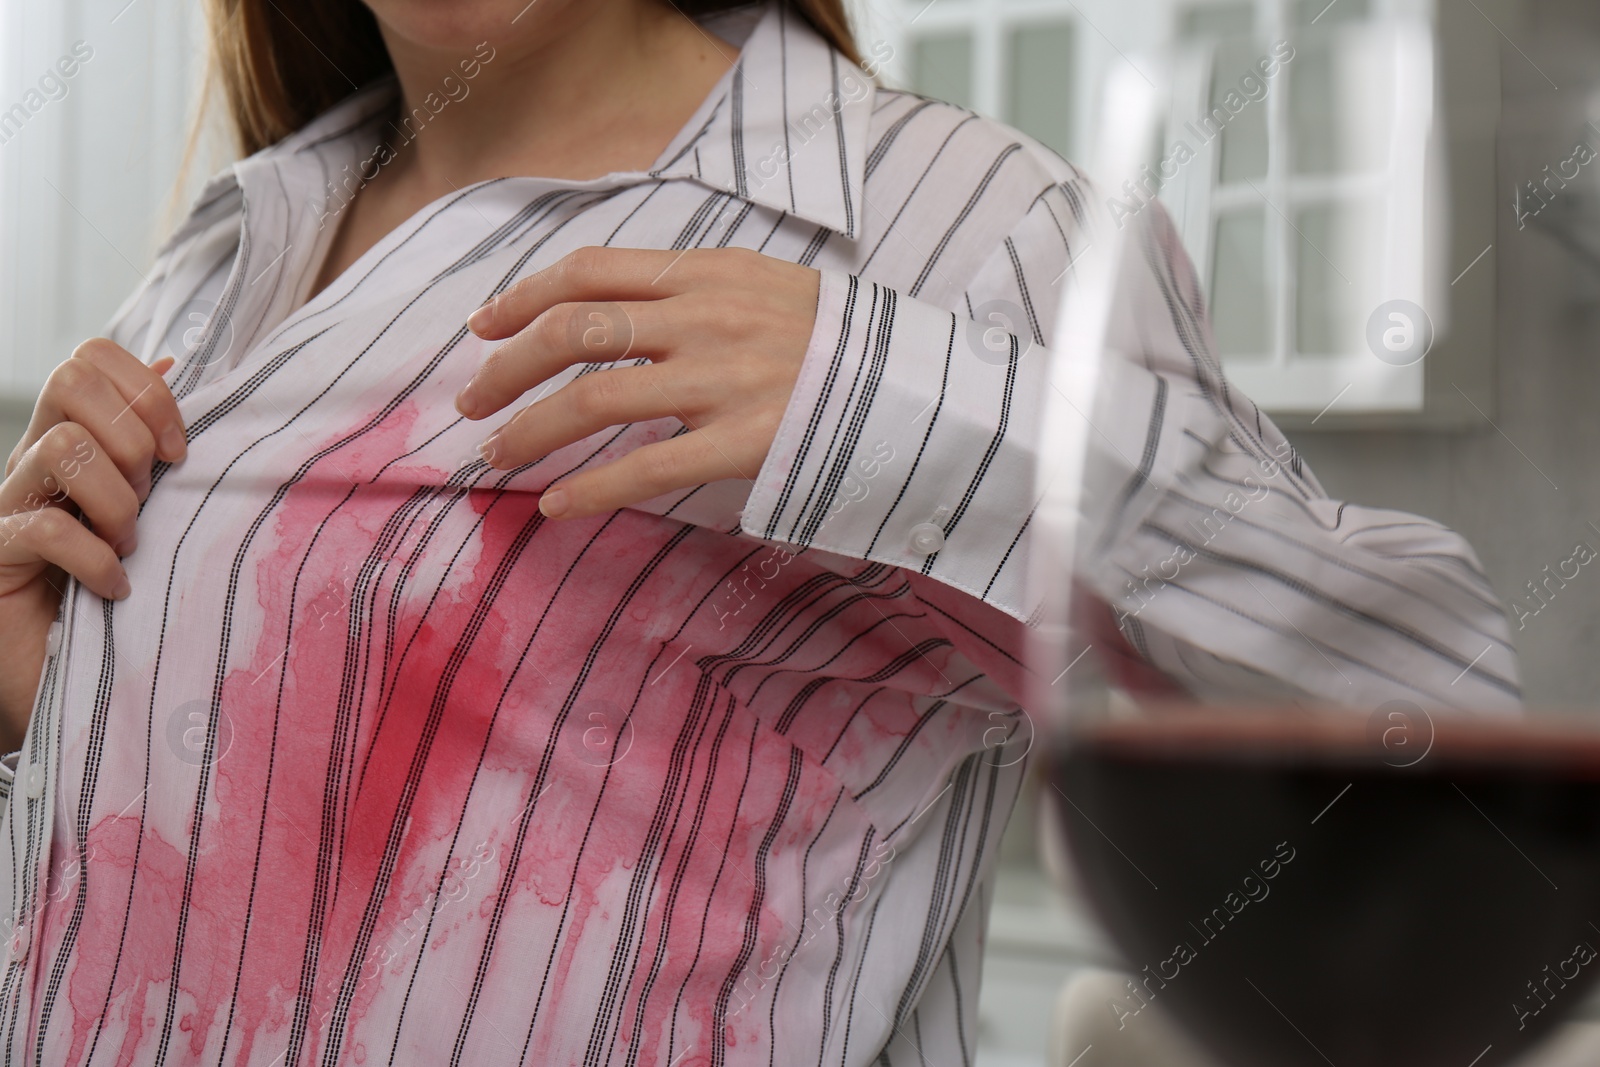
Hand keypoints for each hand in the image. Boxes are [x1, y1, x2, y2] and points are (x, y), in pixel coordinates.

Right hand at [0, 339, 185, 740]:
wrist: (57, 667)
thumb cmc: (107, 583)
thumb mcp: (141, 503)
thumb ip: (149, 439)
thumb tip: (172, 362)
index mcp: (69, 438)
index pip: (89, 358)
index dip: (146, 390)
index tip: (179, 453)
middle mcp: (32, 460)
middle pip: (71, 380)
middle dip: (132, 437)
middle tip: (146, 497)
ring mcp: (8, 503)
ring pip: (64, 447)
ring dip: (116, 500)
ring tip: (127, 544)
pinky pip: (46, 528)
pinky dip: (95, 560)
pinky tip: (114, 587)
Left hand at [455, 246, 819, 518]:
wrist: (919, 383)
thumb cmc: (839, 340)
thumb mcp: (766, 285)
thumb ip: (694, 290)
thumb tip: (620, 308)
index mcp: (706, 273)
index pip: (590, 270)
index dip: (522, 296)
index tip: (482, 326)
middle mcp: (705, 319)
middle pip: (572, 331)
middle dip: (505, 368)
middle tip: (472, 403)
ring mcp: (721, 381)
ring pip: (592, 399)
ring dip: (528, 430)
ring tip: (496, 456)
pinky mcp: (743, 443)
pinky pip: (644, 469)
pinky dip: (587, 490)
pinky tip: (555, 507)